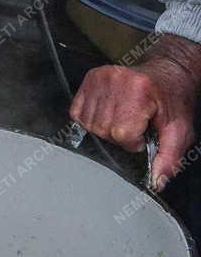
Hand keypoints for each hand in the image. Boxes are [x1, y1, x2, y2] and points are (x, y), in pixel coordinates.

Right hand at [70, 36, 200, 186]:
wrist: (167, 75)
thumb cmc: (172, 102)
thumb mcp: (179, 131)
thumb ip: (169, 158)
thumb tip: (156, 182)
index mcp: (139, 91)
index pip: (122, 133)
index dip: (133, 141)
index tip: (143, 133)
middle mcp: (116, 80)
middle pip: (104, 128)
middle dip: (119, 135)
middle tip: (135, 125)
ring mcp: (100, 77)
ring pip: (89, 122)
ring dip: (105, 128)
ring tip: (123, 118)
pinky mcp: (90, 77)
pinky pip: (77, 111)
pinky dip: (90, 119)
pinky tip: (107, 114)